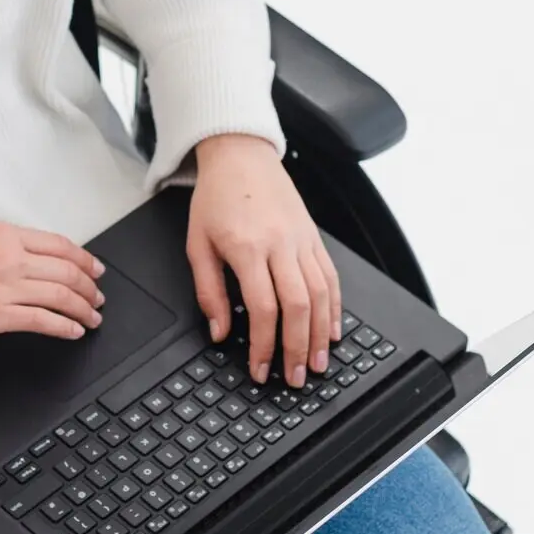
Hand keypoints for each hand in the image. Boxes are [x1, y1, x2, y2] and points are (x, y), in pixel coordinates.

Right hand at [0, 221, 105, 338]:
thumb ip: (0, 244)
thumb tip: (22, 258)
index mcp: (6, 234)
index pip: (60, 245)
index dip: (85, 259)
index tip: (95, 268)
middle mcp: (12, 258)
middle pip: (68, 271)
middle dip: (90, 286)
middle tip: (99, 296)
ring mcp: (6, 287)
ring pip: (62, 296)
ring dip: (84, 308)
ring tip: (94, 316)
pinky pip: (43, 320)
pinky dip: (66, 326)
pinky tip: (75, 331)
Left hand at [186, 136, 342, 386]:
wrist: (240, 156)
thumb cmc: (216, 198)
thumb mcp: (197, 244)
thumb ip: (208, 292)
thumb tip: (219, 332)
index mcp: (248, 247)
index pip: (263, 308)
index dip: (264, 345)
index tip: (260, 368)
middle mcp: (281, 244)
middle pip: (299, 305)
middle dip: (299, 348)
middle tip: (296, 377)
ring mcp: (302, 240)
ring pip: (322, 294)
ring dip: (322, 334)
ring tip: (319, 363)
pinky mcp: (314, 237)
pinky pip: (331, 277)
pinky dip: (335, 306)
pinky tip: (334, 329)